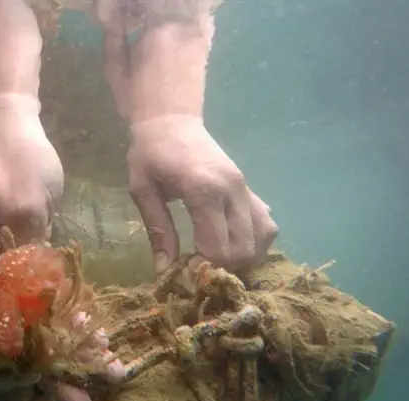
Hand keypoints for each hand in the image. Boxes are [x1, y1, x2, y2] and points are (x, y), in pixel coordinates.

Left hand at [128, 116, 277, 272]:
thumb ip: (157, 229)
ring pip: (263, 238)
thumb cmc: (151, 154)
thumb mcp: (142, 190)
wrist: (171, 122)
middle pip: (244, 249)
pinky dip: (256, 242)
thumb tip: (164, 270)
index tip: (185, 269)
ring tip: (215, 258)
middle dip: (223, 267)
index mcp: (204, 189)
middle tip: (198, 266)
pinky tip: (232, 244)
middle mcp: (233, 190)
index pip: (218, 247)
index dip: (204, 268)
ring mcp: (246, 189)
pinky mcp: (251, 189)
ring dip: (243, 257)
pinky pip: (266, 224)